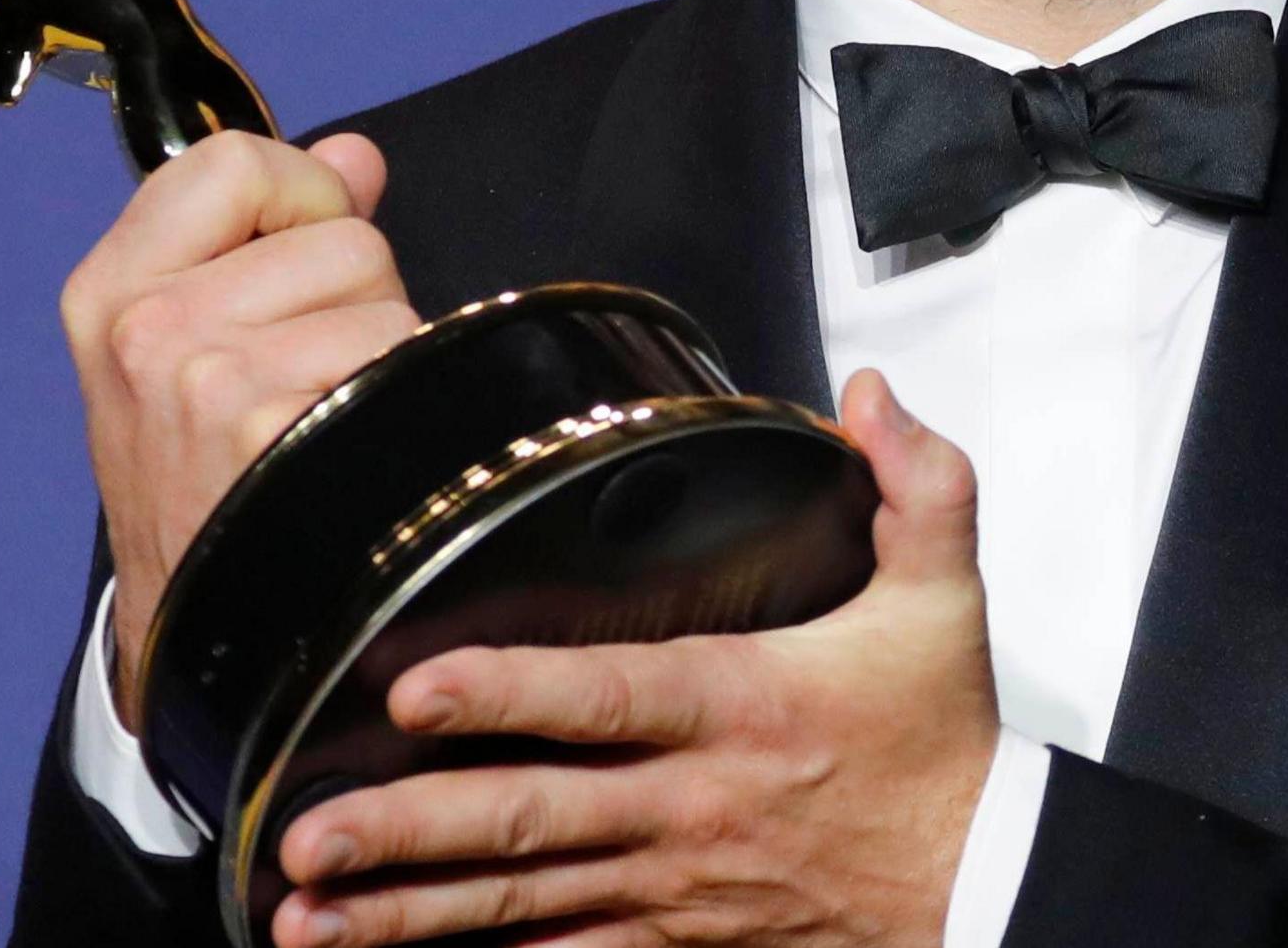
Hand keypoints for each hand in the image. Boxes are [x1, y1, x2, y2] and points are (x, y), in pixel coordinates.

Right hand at [61, 129, 419, 723]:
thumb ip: (270, 235)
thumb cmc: (207, 490)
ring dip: (387, 358)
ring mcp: (206, 381)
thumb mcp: (193, 351)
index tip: (296, 263)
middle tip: (309, 385)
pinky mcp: (274, 430)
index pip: (235, 162)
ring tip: (332, 429)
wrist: (198, 644)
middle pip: (340, 234)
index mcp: (111, 291)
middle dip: (355, 298)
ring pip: (383, 296)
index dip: (300, 197)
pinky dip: (408, 407)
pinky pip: (403, 362)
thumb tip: (354, 156)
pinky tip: (357, 460)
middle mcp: (146, 329)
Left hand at [270, 370, 999, 947]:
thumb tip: (864, 393)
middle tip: (306, 835)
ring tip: (304, 913)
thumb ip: (917, 483)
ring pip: (521, 900)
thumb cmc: (942, 741)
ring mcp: (671, 885)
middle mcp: (688, 804)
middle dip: (410, 831)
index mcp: (741, 706)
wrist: (983, 887)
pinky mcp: (672, 939)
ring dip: (408, 911)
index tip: (410, 691)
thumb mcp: (946, 599)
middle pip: (532, 818)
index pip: (607, 698)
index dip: (506, 695)